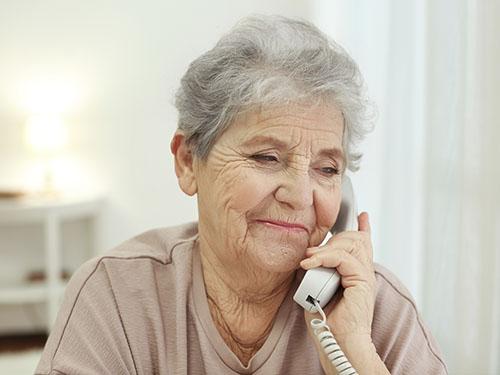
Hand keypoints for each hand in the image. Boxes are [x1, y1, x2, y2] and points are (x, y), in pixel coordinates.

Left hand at [301, 212, 379, 373]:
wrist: (336, 343)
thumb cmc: (327, 322)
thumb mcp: (317, 288)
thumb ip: (318, 271)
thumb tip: (308, 258)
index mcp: (357, 274)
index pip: (363, 244)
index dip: (363, 229)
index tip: (362, 216)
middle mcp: (364, 272)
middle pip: (354, 239)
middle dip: (332, 239)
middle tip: (311, 253)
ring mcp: (365, 276)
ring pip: (350, 244)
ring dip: (325, 248)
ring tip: (309, 259)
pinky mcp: (362, 281)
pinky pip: (343, 258)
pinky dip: (324, 257)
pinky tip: (310, 263)